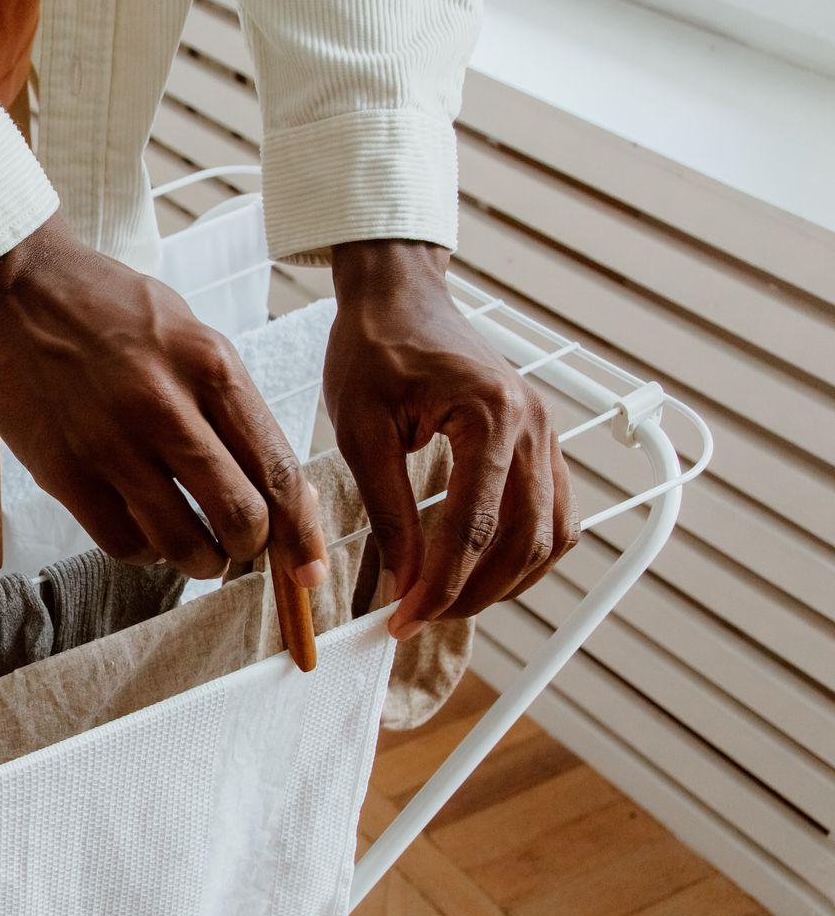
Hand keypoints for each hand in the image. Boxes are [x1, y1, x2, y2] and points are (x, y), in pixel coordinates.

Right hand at [0, 212, 327, 585]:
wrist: (14, 286)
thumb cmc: (108, 307)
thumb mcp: (189, 333)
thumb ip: (232, 403)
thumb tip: (281, 485)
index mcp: (211, 366)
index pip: (278, 471)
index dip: (302, 533)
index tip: (308, 568)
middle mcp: (166, 406)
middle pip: (240, 517)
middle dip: (252, 549)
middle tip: (240, 547)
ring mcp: (111, 442)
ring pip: (182, 542)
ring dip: (200, 560)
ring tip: (197, 551)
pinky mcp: (63, 470)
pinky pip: (121, 541)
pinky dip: (144, 552)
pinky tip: (144, 532)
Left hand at [324, 240, 576, 637]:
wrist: (399, 296)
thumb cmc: (373, 349)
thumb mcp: (361, 431)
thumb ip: (388, 510)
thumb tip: (404, 582)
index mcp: (490, 416)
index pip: (473, 528)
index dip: (439, 585)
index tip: (402, 619)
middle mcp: (534, 426)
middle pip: (521, 541)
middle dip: (472, 593)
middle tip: (420, 620)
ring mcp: (546, 432)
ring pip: (550, 536)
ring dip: (506, 582)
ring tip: (448, 604)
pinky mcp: (541, 440)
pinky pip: (554, 513)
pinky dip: (527, 553)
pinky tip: (484, 573)